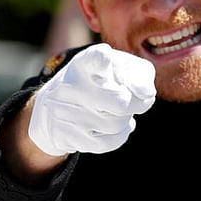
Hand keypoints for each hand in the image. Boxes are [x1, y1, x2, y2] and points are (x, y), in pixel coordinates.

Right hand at [28, 43, 155, 155]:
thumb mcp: (119, 68)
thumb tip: (147, 94)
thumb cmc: (98, 82)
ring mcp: (66, 113)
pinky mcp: (67, 136)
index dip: (103, 59)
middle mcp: (71, 86)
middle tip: (132, 99)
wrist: (53, 108)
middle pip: (120, 101)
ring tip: (116, 111)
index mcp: (85, 63)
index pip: (93, 58)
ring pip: (116, 124)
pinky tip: (115, 127)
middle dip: (136, 104)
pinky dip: (119, 135)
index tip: (106, 57)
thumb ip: (138, 75)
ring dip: (125, 119)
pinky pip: (107, 143)